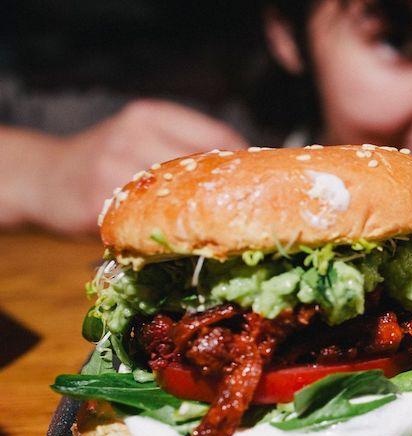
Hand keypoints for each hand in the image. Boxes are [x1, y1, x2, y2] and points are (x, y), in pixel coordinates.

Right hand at [36, 99, 247, 233]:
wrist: (44, 177)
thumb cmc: (106, 159)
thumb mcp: (143, 134)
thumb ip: (186, 143)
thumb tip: (249, 171)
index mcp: (150, 115)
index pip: (218, 137)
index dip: (246, 164)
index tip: (266, 182)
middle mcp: (133, 135)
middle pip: (203, 167)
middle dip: (232, 191)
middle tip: (257, 212)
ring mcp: (114, 168)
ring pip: (180, 197)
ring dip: (209, 217)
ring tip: (230, 230)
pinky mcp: (100, 204)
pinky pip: (151, 224)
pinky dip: (176, 234)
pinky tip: (191, 242)